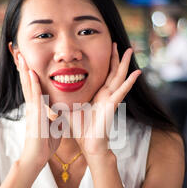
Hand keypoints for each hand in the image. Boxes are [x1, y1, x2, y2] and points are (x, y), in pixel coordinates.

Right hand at [17, 55, 60, 167]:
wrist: (38, 156)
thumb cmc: (45, 143)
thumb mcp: (54, 125)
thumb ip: (56, 116)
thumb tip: (62, 111)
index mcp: (36, 107)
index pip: (32, 86)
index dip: (29, 72)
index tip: (26, 59)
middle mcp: (32, 105)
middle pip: (26, 81)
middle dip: (22, 66)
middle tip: (18, 50)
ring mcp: (32, 109)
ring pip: (28, 85)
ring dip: (24, 69)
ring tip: (21, 55)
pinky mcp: (35, 114)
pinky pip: (34, 95)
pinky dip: (33, 83)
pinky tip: (31, 72)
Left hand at [68, 42, 141, 157]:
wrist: (89, 144)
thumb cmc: (80, 129)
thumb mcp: (69, 108)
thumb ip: (63, 99)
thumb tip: (48, 92)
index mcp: (98, 95)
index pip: (104, 74)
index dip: (106, 62)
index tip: (107, 49)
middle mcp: (106, 95)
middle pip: (113, 72)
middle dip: (116, 57)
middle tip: (119, 43)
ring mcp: (110, 99)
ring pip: (119, 77)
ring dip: (125, 63)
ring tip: (130, 50)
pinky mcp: (112, 105)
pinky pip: (122, 90)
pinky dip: (130, 81)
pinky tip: (137, 72)